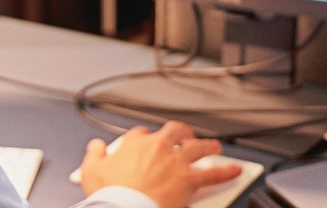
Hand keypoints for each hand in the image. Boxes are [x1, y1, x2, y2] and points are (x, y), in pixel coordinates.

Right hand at [78, 121, 242, 207]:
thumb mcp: (91, 171)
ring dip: (207, 146)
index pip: (142, 134)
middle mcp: (158, 147)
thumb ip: (94, 155)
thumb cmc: (110, 195)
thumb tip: (96, 146)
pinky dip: (226, 172)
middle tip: (185, 136)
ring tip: (214, 147)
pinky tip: (236, 170)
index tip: (147, 144)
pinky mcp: (189, 180)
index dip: (146, 139)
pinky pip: (212, 174)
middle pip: (174, 131)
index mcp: (134, 143)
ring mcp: (176, 162)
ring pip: (197, 147)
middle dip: (181, 132)